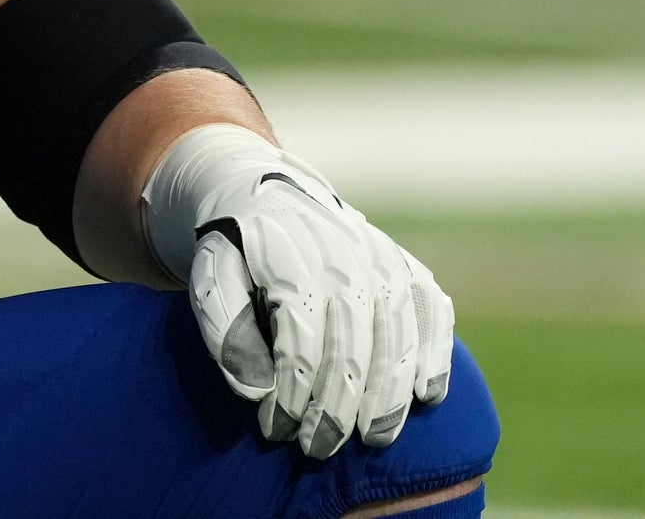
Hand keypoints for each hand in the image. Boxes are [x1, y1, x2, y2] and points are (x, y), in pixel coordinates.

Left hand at [146, 127, 454, 458]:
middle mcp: (345, 257)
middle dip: (337, 410)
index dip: (292, 394)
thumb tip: (255, 388)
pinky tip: (427, 396)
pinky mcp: (406, 266)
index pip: (301, 342)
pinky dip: (436, 355)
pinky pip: (433, 313)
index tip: (276, 428)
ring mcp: (382, 260)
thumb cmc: (235, 252)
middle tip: (318, 449)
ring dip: (389, 398)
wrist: (263, 195)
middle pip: (353, 349)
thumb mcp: (208, 278)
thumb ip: (223, 327)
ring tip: (373, 439)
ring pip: (399, 338)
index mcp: (291, 259)